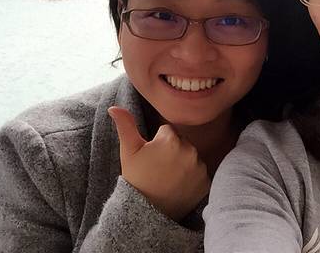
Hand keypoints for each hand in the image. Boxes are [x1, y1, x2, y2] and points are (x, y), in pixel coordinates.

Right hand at [108, 106, 210, 221]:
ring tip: (168, 178)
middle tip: (159, 169)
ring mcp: (199, 167)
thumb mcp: (128, 151)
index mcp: (171, 139)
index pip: (167, 132)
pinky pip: (200, 173)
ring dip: (183, 164)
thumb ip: (125, 125)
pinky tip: (180, 186)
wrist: (147, 212)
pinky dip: (193, 178)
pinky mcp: (205, 182)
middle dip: (173, 152)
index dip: (158, 143)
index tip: (152, 157)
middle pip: (182, 143)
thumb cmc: (136, 179)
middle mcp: (189, 150)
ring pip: (191, 157)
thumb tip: (113, 107)